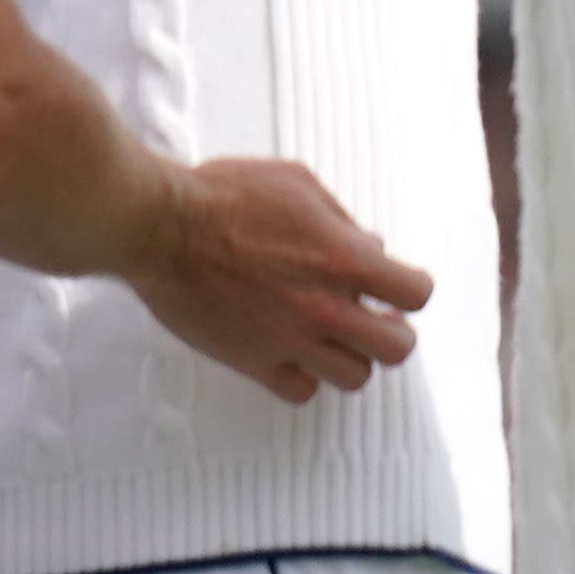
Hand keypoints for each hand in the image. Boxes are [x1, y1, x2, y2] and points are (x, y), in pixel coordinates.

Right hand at [123, 159, 431, 404]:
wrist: (159, 227)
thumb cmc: (220, 196)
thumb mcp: (295, 183)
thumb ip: (340, 217)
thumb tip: (368, 244)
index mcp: (342, 258)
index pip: (416, 293)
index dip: (410, 289)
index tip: (395, 287)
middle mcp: (325, 307)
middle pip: (397, 349)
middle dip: (391, 331)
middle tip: (371, 318)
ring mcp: (290, 339)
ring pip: (354, 377)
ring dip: (349, 355)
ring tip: (330, 336)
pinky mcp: (253, 360)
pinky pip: (301, 391)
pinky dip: (303, 376)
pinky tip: (291, 351)